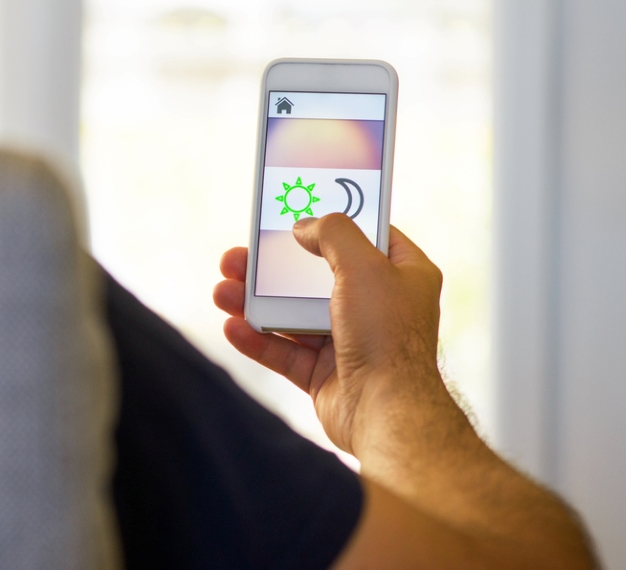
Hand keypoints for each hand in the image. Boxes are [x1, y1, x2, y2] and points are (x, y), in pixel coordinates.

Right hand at [212, 214, 444, 455]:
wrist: (386, 413)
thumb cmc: (387, 337)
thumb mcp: (364, 265)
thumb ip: (333, 233)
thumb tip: (304, 225)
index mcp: (403, 275)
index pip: (368, 237)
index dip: (332, 223)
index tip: (297, 213)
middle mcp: (378, 307)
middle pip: (315, 277)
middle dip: (273, 268)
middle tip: (239, 257)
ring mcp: (350, 342)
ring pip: (293, 314)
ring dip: (255, 303)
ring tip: (222, 291)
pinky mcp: (326, 375)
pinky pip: (285, 352)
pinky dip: (258, 339)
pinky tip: (233, 327)